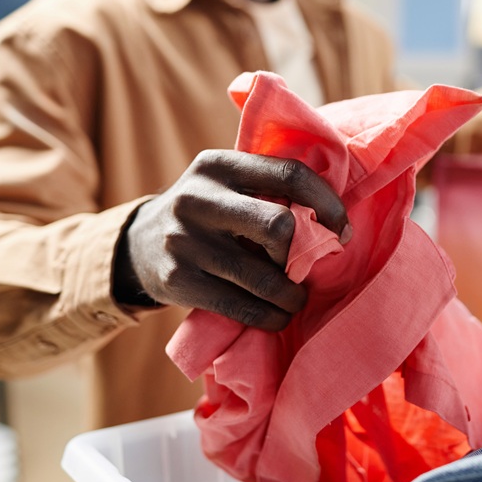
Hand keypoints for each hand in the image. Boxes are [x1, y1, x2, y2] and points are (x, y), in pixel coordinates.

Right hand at [113, 150, 350, 330]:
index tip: (342, 231)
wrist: (138, 244)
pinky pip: (242, 306)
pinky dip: (270, 317)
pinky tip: (276, 316)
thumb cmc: (208, 214)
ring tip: (295, 299)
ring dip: (292, 296)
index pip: (290, 174)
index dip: (327, 204)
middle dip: (302, 254)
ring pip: (265, 278)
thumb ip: (269, 188)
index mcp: (219, 164)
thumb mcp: (226, 184)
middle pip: (279, 227)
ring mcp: (185, 240)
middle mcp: (198, 197)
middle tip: (306, 267)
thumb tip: (335, 217)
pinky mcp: (178, 279)